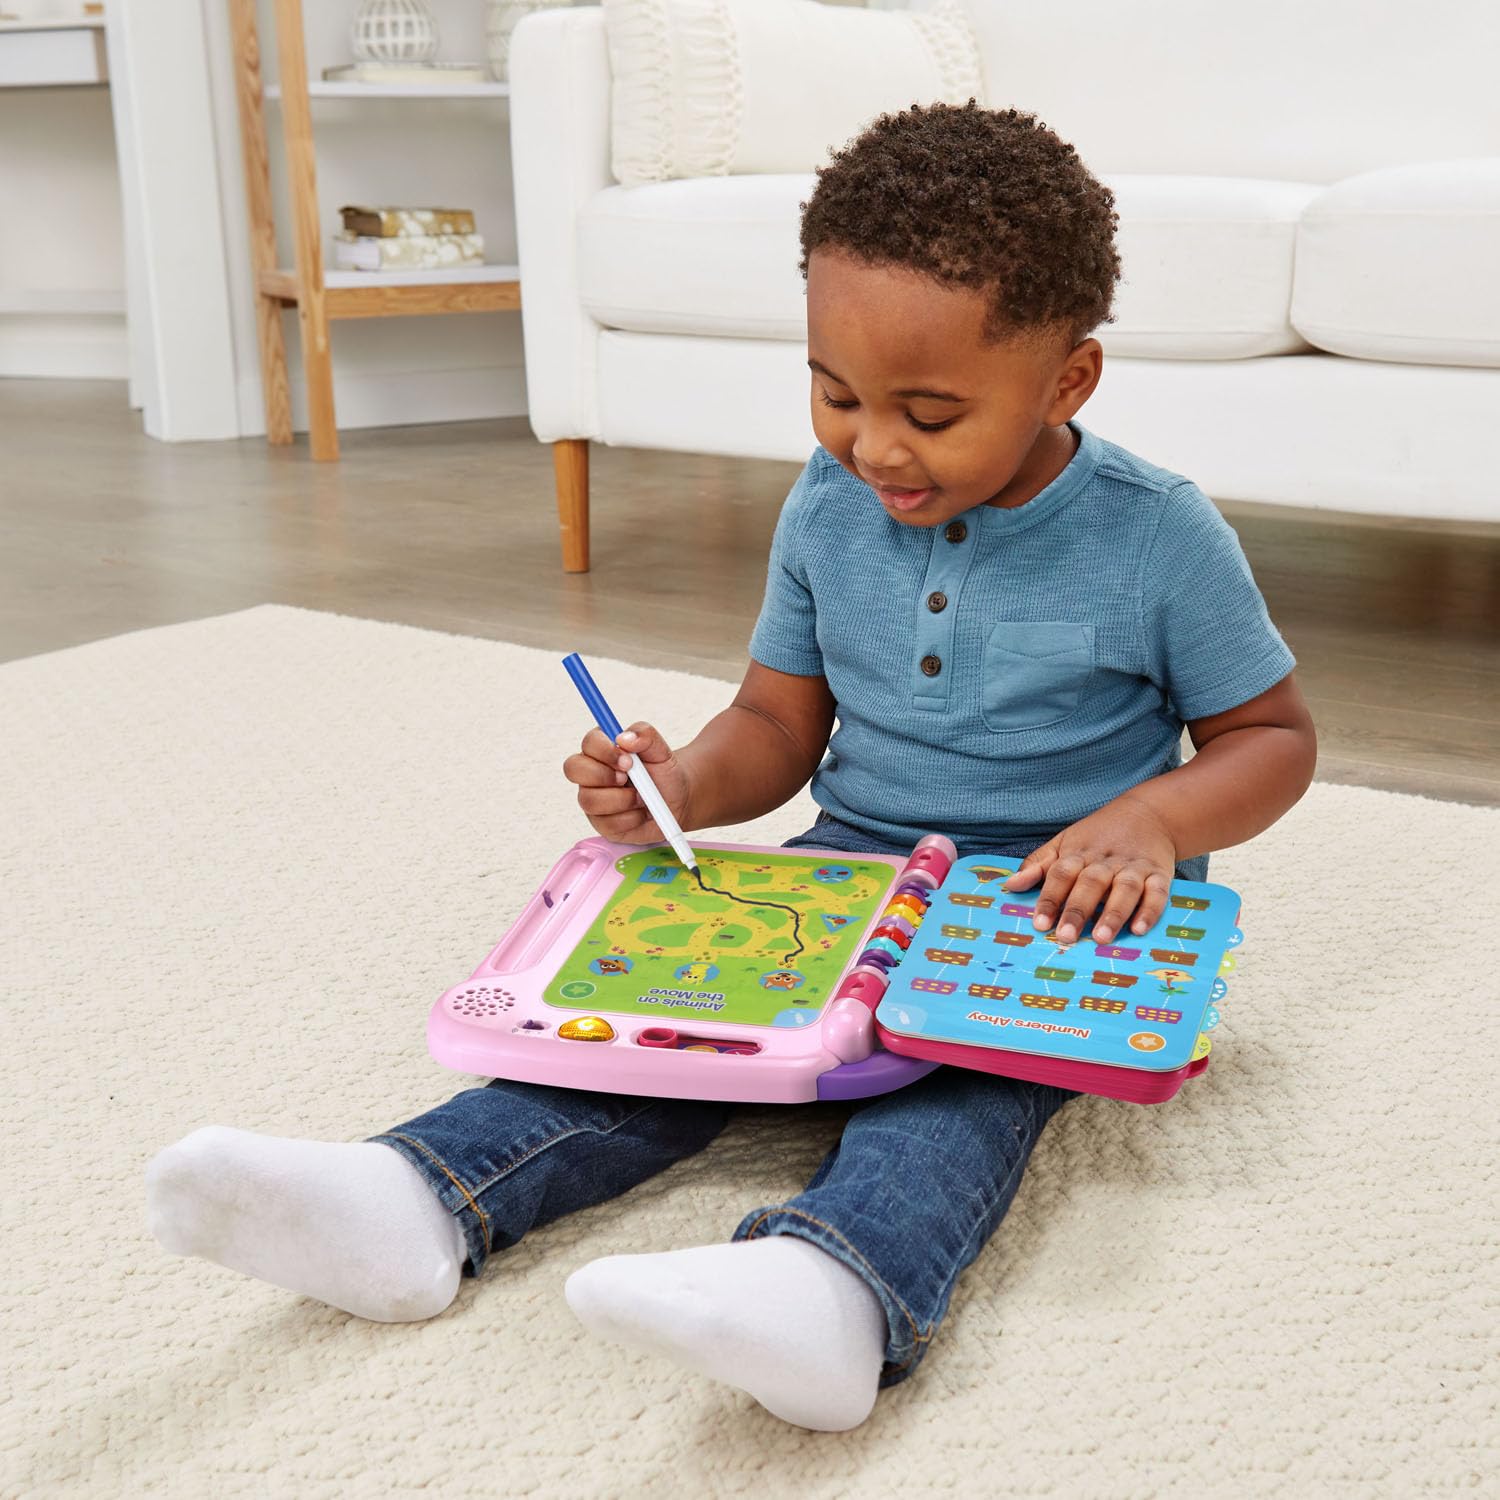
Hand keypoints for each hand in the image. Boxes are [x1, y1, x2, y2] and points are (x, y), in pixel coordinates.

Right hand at [562, 721, 693, 844]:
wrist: (677, 800)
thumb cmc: (664, 773)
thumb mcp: (661, 750)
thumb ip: (645, 734)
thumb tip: (623, 737)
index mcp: (603, 750)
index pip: (588, 743)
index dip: (604, 751)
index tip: (628, 760)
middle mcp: (592, 773)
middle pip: (573, 769)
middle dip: (603, 775)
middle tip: (627, 779)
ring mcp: (593, 799)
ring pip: (588, 800)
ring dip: (621, 800)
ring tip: (641, 797)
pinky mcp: (601, 823)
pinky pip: (606, 824)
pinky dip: (630, 819)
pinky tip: (640, 814)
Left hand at [1003, 798, 1176, 944]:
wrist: (1148, 814)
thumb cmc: (1098, 835)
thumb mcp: (1065, 843)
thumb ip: (1038, 864)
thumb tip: (1010, 885)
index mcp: (1079, 853)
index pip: (1060, 874)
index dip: (1049, 899)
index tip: (1040, 923)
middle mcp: (1106, 861)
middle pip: (1090, 884)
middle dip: (1077, 910)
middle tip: (1066, 936)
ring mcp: (1134, 867)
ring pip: (1124, 889)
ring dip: (1113, 913)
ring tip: (1101, 937)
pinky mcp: (1160, 874)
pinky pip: (1157, 892)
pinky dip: (1150, 910)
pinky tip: (1139, 929)